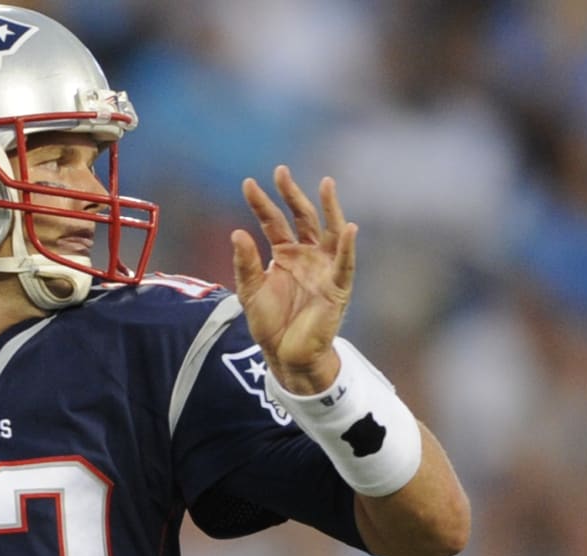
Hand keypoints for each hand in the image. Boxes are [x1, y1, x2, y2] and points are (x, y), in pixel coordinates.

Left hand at [230, 165, 356, 394]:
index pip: (273, 221)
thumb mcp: (250, 290)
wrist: (285, 354)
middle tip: (281, 171)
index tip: (248, 183)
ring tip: (327, 184)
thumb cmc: (270, 323)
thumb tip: (237, 231)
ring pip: (329, 232)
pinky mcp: (336, 287)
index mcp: (284, 254)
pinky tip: (348, 227)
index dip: (262, 203)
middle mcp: (306, 256)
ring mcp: (323, 269)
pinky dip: (348, 247)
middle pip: (301, 218)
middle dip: (292, 194)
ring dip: (329, 209)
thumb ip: (245, 262)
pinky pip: (345, 264)